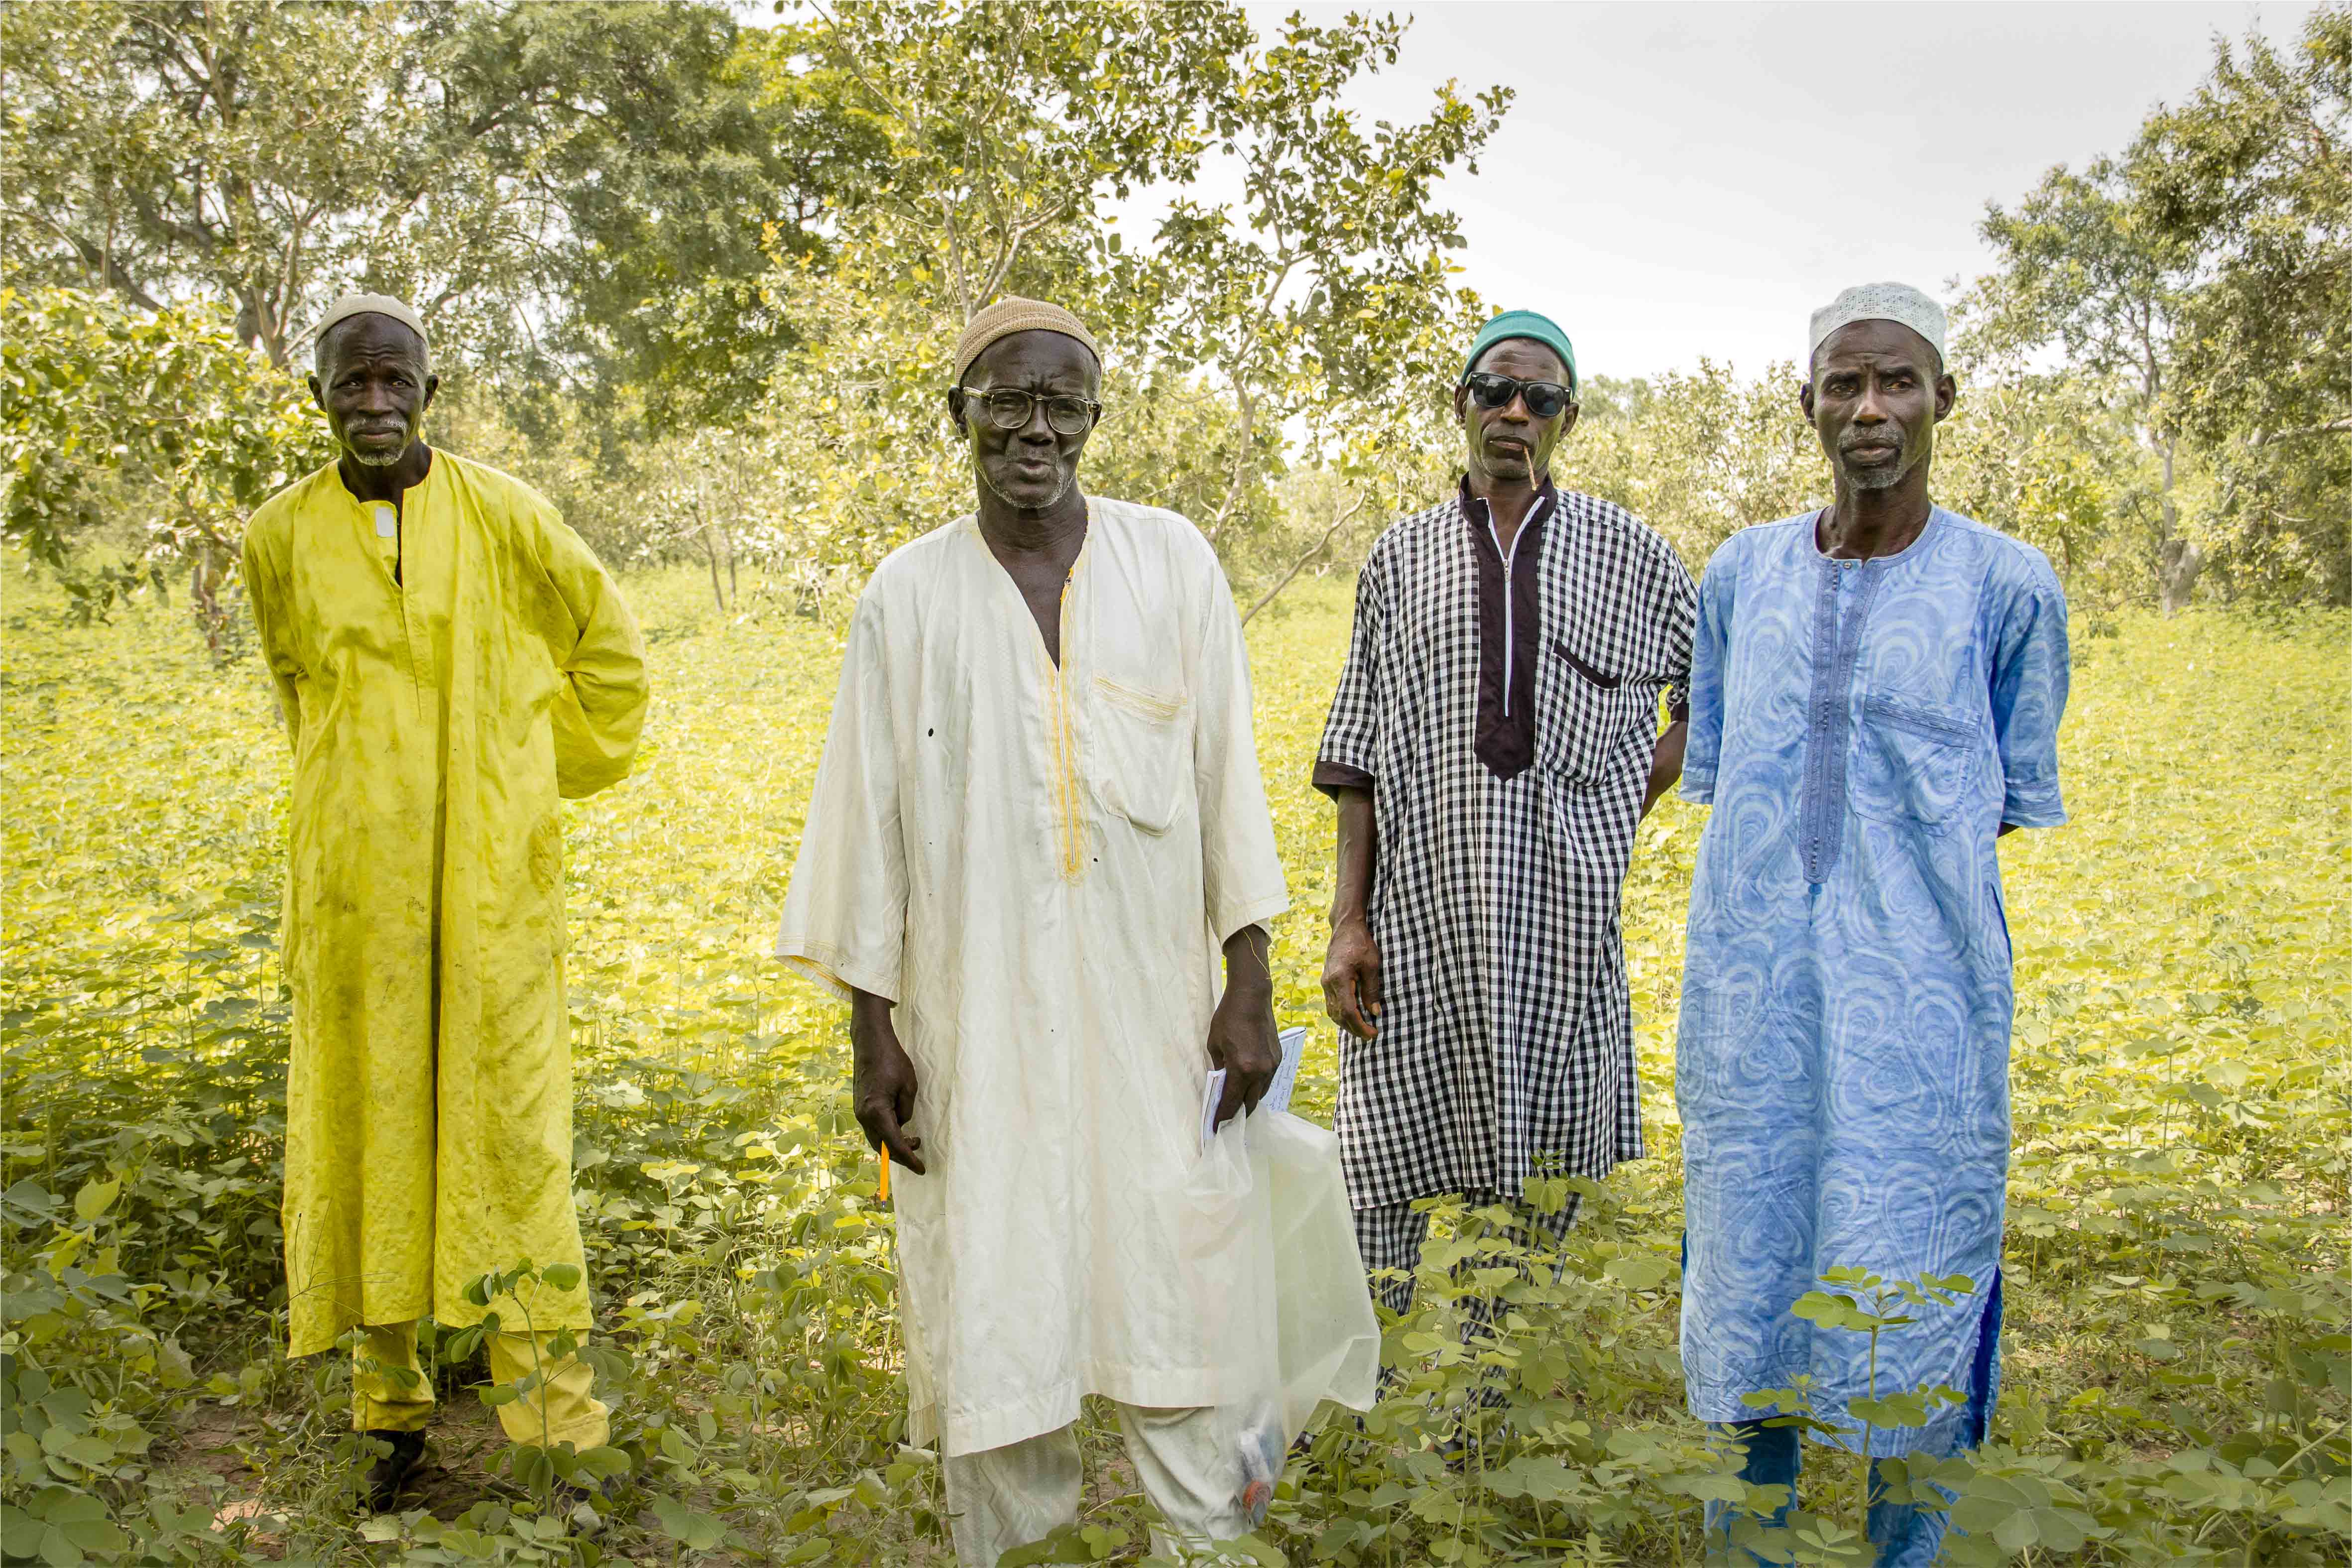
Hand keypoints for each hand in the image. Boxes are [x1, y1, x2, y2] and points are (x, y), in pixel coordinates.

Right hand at [849, 989, 925, 1175]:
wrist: (870, 1042)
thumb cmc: (892, 1060)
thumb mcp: (909, 1086)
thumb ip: (906, 1110)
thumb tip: (902, 1124)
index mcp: (877, 1112)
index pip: (894, 1145)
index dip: (908, 1159)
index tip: (921, 1169)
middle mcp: (864, 1115)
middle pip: (881, 1146)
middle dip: (899, 1154)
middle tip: (918, 1154)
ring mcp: (859, 1110)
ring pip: (876, 1137)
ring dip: (892, 1143)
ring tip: (913, 1140)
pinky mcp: (860, 1104)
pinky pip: (873, 1126)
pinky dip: (886, 1132)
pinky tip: (899, 1128)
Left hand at [1207, 926, 1278, 1129]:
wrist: (1252, 997)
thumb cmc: (1227, 1018)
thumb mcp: (1214, 1045)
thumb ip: (1219, 1068)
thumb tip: (1221, 1084)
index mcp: (1242, 1069)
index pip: (1231, 1102)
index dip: (1222, 1118)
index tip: (1214, 1130)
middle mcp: (1261, 1072)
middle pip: (1249, 1105)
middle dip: (1237, 1116)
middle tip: (1226, 1124)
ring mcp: (1272, 1066)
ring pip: (1260, 1094)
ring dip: (1248, 1102)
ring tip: (1237, 1107)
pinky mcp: (1278, 1059)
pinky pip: (1267, 1081)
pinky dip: (1257, 1088)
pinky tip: (1248, 1087)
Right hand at [1322, 915, 1381, 1039]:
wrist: (1345, 927)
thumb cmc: (1360, 943)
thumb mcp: (1371, 965)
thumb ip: (1372, 990)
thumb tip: (1375, 1012)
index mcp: (1339, 979)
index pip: (1348, 1012)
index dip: (1360, 1026)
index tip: (1373, 1033)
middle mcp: (1328, 983)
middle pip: (1338, 1015)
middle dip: (1354, 1029)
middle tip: (1370, 1036)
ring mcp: (1325, 982)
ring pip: (1333, 1012)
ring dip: (1346, 1024)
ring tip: (1362, 1029)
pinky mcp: (1327, 981)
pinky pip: (1331, 1004)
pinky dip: (1341, 1014)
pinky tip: (1353, 1017)